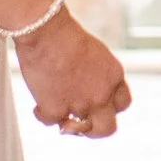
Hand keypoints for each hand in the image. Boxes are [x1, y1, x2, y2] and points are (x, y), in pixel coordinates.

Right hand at [13, 10, 129, 137]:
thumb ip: (96, 74)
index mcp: (114, 76)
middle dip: (94, 129)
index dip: (109, 106)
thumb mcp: (94, 53)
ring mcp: (81, 104)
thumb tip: (85, 89)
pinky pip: (51, 122)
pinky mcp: (57, 110)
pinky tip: (38, 103)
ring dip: (68, 124)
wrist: (46, 30)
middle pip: (108, 128)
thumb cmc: (65, 34)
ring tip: (56, 111)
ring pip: (81, 130)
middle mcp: (102, 94)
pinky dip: (42, 114)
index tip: (97, 104)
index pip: (123, 103)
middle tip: (79, 122)